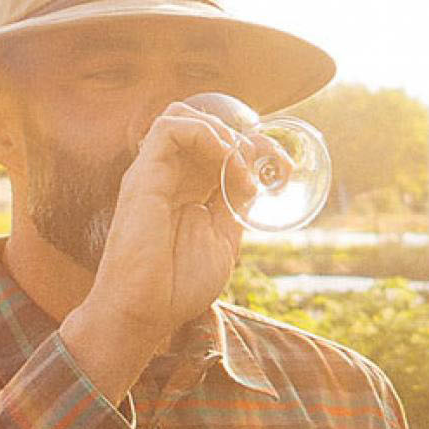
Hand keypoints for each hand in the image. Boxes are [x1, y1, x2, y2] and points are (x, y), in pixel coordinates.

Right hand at [78, 99, 251, 348]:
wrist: (143, 311)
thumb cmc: (176, 286)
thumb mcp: (222, 242)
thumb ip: (236, 209)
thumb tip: (257, 182)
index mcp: (190, 193)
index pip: (220, 150)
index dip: (256, 149)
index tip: (285, 168)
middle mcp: (171, 177)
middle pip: (206, 128)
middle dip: (247, 136)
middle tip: (273, 161)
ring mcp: (155, 174)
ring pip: (183, 116)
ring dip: (222, 131)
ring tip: (240, 164)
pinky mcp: (143, 176)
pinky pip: (169, 127)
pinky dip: (204, 134)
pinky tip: (224, 161)